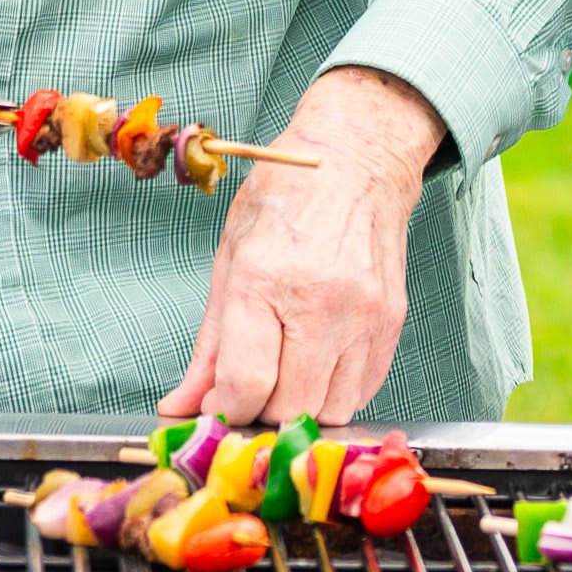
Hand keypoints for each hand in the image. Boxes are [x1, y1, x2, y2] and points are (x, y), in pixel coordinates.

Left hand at [160, 65, 440, 425]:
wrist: (356, 159)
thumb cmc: (284, 198)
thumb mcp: (229, 259)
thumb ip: (208, 345)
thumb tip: (180, 406)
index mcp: (262, 279)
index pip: (245, 384)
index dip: (225, 410)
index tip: (218, 407)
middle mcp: (318, 301)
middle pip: (289, 408)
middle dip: (262, 411)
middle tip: (250, 388)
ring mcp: (362, 315)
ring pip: (330, 411)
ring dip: (302, 408)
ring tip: (285, 372)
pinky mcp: (391, 322)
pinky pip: (362, 391)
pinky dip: (334, 392)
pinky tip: (317, 363)